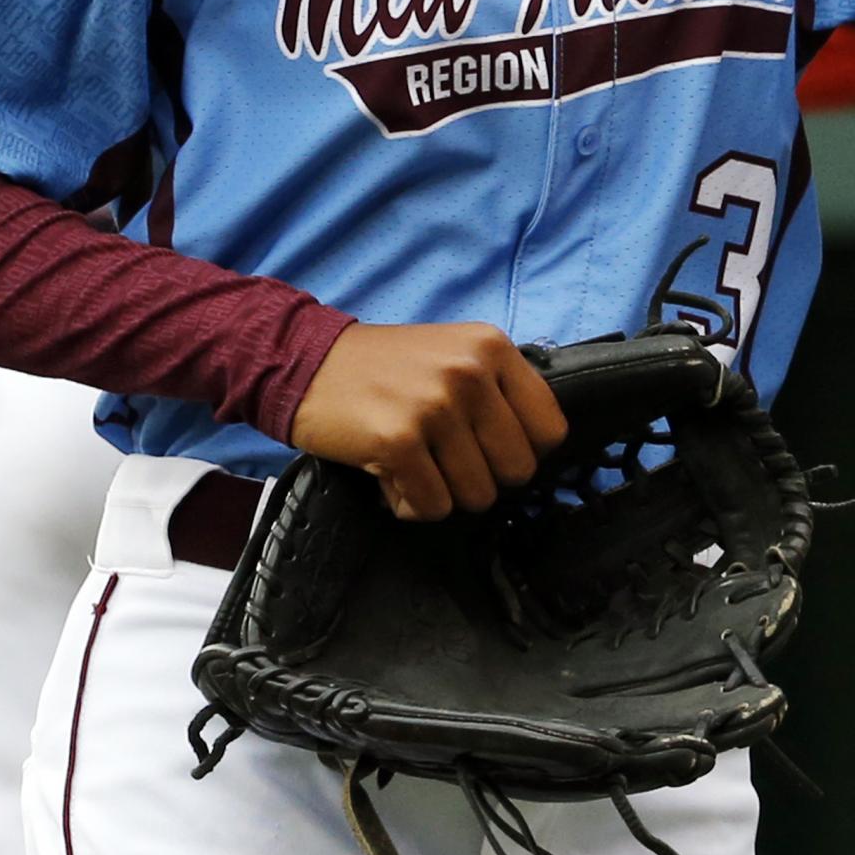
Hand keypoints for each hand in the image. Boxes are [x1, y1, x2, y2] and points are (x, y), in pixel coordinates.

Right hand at [288, 322, 570, 520]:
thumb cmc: (385, 368)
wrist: (304, 362)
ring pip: (478, 495)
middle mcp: (470, 373)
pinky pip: (433, 506)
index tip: (490, 450)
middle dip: (482, 477)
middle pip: (518, 469)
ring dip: (444, 493)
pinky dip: (411, 503)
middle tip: (445, 461)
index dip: (523, 452)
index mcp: (493, 349)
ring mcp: (435, 407)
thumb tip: (537, 450)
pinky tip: (389, 476)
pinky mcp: (398, 441)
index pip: (550, 429)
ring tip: (414, 465)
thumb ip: (498, 390)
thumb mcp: (454, 354)